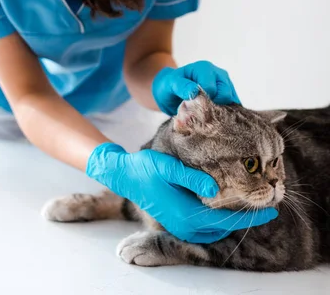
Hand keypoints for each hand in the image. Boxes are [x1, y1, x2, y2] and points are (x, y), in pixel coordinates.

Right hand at [86, 143, 277, 243]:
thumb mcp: (170, 168)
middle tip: (263, 205)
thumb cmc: (147, 168)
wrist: (125, 175)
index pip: (227, 220)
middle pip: (224, 228)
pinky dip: (217, 222)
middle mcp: (185, 226)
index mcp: (187, 215)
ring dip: (231, 221)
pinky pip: (204, 229)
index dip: (251, 216)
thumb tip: (216, 188)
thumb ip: (193, 178)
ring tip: (246, 205)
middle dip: (244, 219)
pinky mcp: (176, 223)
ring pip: (214, 230)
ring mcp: (180, 227)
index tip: (271, 209)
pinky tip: (223, 206)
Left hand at [152, 60, 240, 115]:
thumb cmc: (171, 85)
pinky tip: (214, 117)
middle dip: (213, 107)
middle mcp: (218, 74)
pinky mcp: (229, 96)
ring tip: (205, 115)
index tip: (192, 108)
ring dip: (220, 112)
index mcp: (205, 68)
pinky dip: (225, 115)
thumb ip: (181, 86)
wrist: (172, 90)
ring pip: (232, 102)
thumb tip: (194, 92)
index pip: (212, 89)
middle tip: (199, 113)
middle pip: (225, 95)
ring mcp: (226, 84)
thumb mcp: (170, 84)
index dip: (203, 101)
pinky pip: (234, 107)